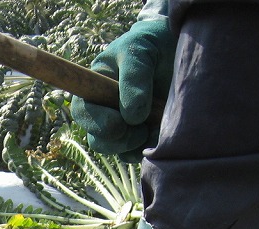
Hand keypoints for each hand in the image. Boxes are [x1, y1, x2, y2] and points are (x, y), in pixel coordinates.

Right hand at [71, 19, 176, 161]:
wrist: (176, 48)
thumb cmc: (150, 45)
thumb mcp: (139, 50)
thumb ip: (134, 77)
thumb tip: (133, 117)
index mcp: (94, 88)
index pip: (83, 112)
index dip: (96, 123)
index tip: (119, 122)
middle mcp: (105, 111)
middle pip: (97, 140)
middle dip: (118, 140)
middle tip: (141, 130)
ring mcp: (123, 126)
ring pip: (117, 151)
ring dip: (135, 146)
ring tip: (155, 128)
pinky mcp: (141, 136)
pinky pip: (137, 154)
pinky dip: (149, 149)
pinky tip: (161, 133)